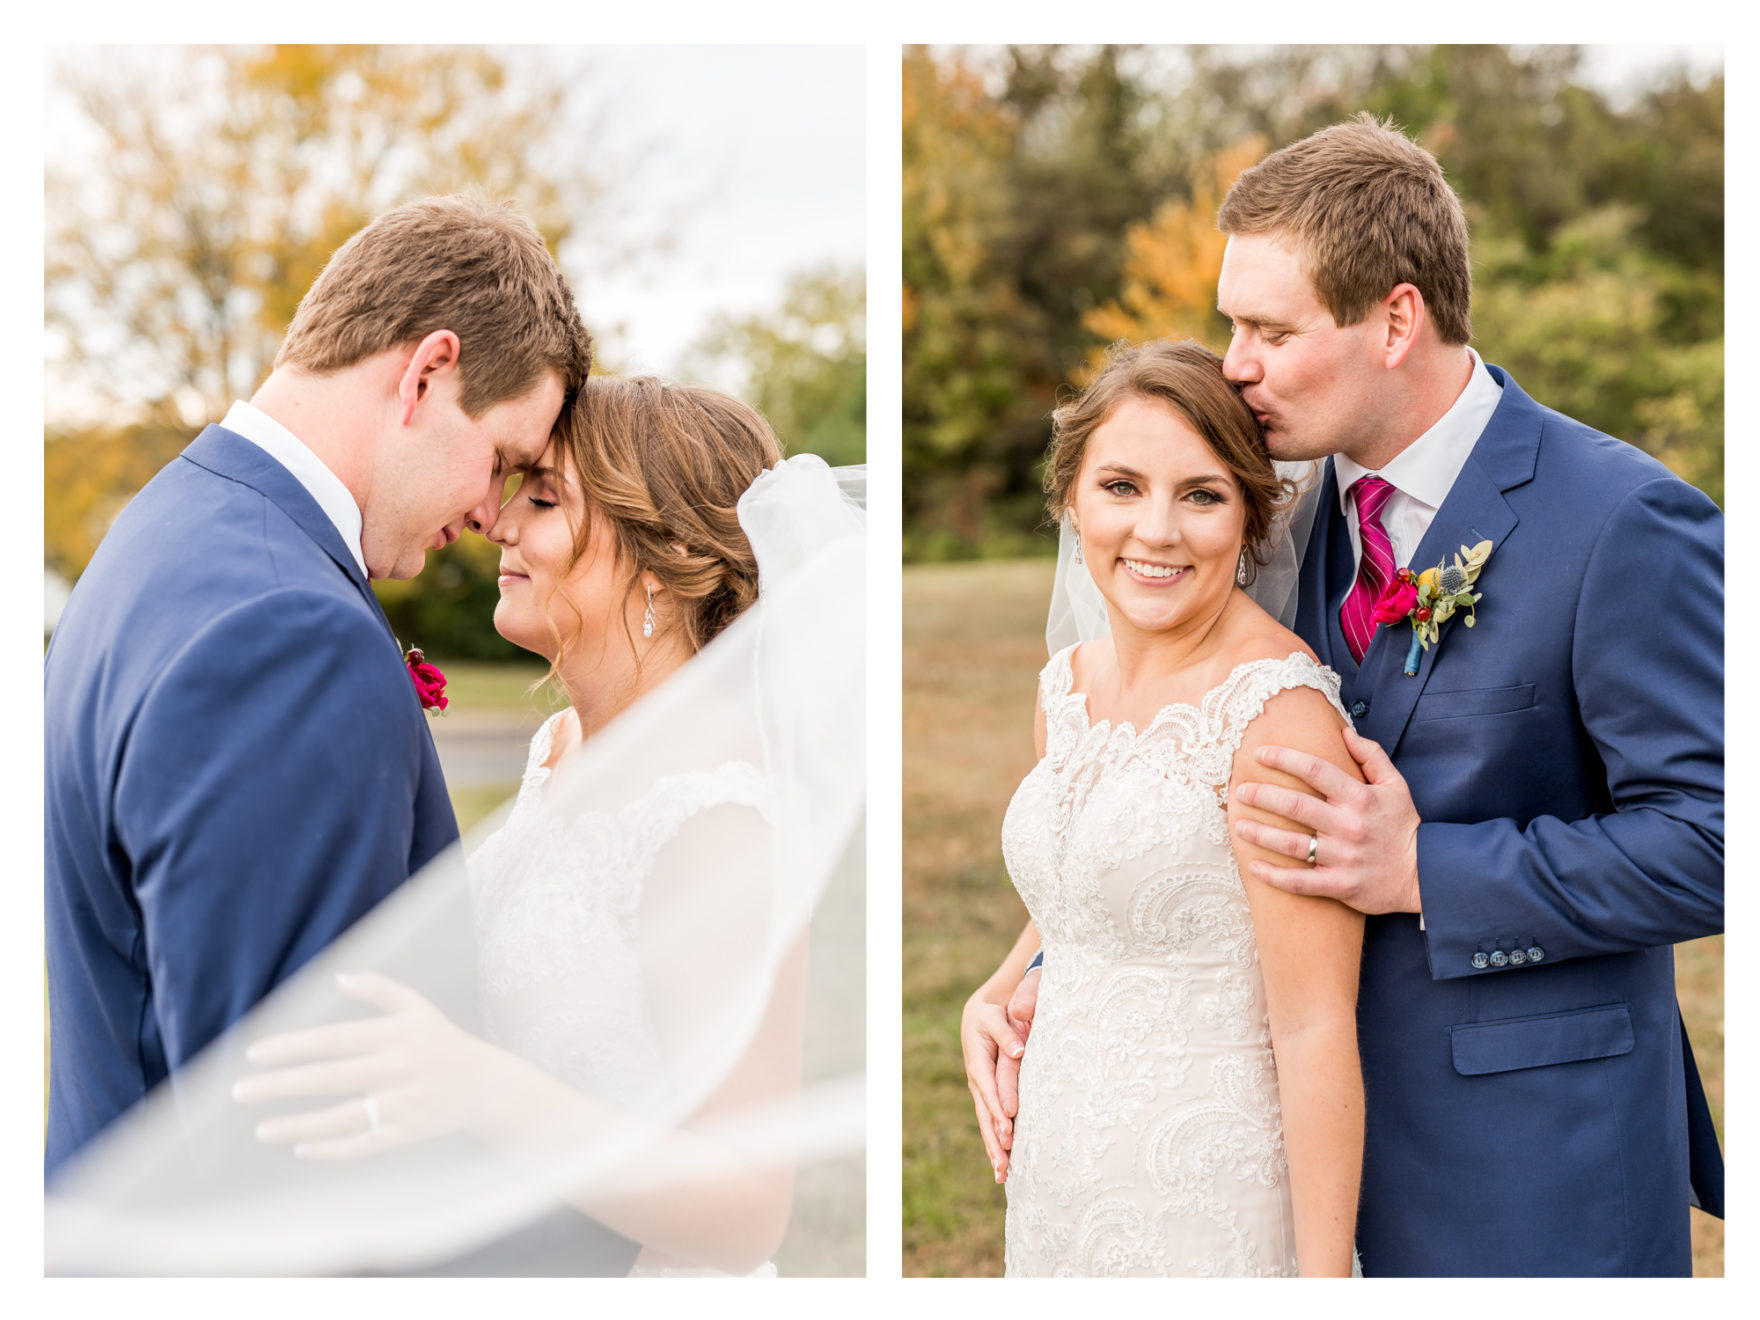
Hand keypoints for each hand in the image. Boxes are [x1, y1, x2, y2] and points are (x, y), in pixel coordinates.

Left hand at [231, 971, 503, 1159]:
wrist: (486, 1085)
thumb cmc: (443, 1043)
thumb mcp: (417, 1008)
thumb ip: (379, 990)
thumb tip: (339, 977)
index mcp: (394, 1035)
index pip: (334, 1040)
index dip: (294, 1047)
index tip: (255, 1054)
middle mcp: (397, 1068)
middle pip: (330, 1078)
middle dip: (282, 1085)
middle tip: (240, 1091)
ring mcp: (403, 1103)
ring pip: (343, 1117)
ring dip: (299, 1124)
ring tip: (261, 1129)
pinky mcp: (409, 1132)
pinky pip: (366, 1144)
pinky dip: (334, 1150)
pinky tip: (302, 1149)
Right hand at [960, 992, 1024, 1183]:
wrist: (980, 1014)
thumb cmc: (990, 1014)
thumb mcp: (995, 1017)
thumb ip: (1006, 1033)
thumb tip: (1020, 1051)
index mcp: (977, 1062)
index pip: (988, 1090)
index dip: (997, 1110)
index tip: (1008, 1129)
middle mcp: (976, 1081)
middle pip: (984, 1116)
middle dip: (994, 1142)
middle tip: (1004, 1166)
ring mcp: (981, 1090)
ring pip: (986, 1124)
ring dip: (994, 1149)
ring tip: (1002, 1175)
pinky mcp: (987, 1095)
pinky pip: (990, 1122)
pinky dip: (996, 1142)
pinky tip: (1003, 1164)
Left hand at [1231, 726, 1421, 914]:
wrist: (1425, 875)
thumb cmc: (1403, 826)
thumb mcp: (1396, 785)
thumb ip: (1371, 756)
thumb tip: (1344, 731)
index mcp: (1359, 798)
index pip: (1315, 770)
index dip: (1284, 758)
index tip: (1260, 754)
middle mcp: (1348, 826)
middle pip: (1295, 805)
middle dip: (1262, 795)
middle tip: (1240, 791)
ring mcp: (1343, 857)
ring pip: (1291, 844)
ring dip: (1260, 833)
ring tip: (1238, 825)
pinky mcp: (1340, 885)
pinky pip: (1300, 882)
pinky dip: (1274, 875)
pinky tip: (1254, 866)